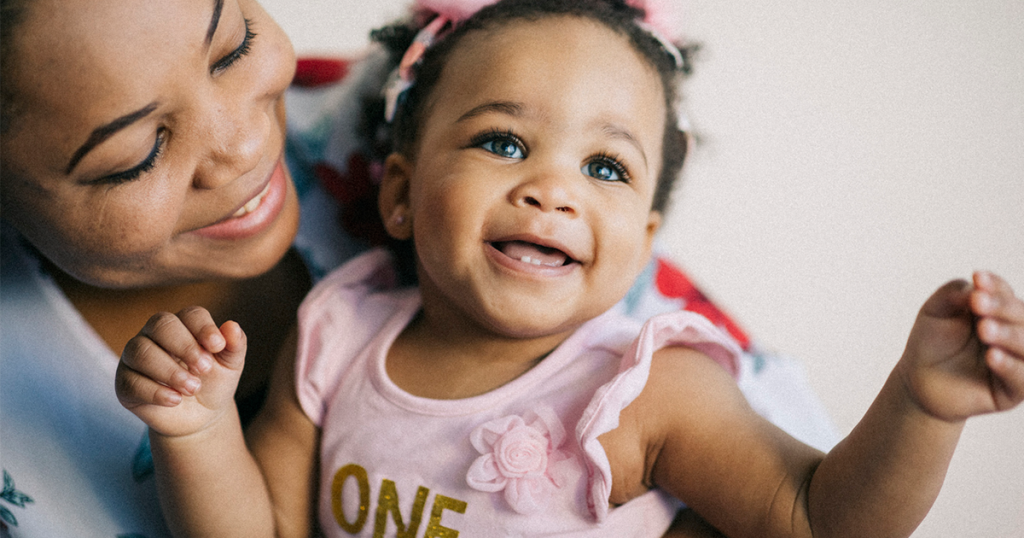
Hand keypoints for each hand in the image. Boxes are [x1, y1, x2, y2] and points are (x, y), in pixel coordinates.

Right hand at [116, 306, 246, 436]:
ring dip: (170, 370)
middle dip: (185, 346)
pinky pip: (132, 382)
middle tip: (205, 368)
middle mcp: (154, 335)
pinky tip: (175, 400)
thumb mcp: (230, 365)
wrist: (200, 416)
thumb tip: (232, 326)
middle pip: (160, 325)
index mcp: (183, 324)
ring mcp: (135, 358)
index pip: (189, 314)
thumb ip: (234, 345)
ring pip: (141, 352)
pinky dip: (155, 391)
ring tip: (192, 388)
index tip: (218, 346)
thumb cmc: (214, 382)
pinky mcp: (125, 383)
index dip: (203, 327)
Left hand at [899, 272, 1023, 421]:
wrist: (917, 379)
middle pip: (1021, 316)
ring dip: (1008, 335)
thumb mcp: (936, 311)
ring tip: (984, 328)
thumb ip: (953, 294)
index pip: (1005, 293)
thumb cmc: (931, 341)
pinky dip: (1009, 365)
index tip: (977, 279)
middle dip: (1001, 308)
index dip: (994, 286)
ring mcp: (1017, 361)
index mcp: (1000, 311)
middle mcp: (1014, 334)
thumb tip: (974, 286)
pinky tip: (992, 356)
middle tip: (977, 302)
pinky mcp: (1012, 391)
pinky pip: (1021, 378)